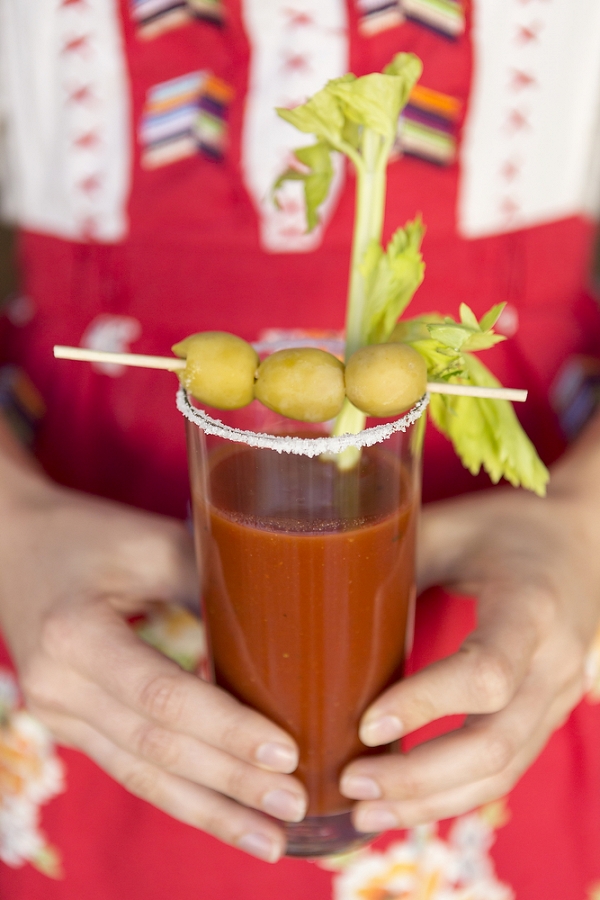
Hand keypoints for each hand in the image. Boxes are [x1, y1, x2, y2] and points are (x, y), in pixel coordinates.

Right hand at [0, 466, 305, 862]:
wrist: (14, 547)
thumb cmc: (87, 536)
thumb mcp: (147, 543)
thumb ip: (211, 582)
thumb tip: (289, 628)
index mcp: (75, 635)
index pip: (161, 695)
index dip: (225, 728)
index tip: (285, 751)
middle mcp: (59, 686)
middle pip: (155, 749)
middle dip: (230, 782)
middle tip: (295, 802)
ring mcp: (58, 714)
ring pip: (141, 776)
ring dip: (209, 811)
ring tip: (270, 839)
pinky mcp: (70, 726)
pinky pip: (131, 768)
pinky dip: (182, 794)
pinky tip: (226, 813)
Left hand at [339, 447, 599, 831]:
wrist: (582, 544)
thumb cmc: (508, 529)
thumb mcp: (451, 526)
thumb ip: (393, 559)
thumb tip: (312, 593)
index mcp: (531, 606)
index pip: (486, 674)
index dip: (424, 705)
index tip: (364, 724)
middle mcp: (555, 661)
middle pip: (495, 744)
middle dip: (418, 778)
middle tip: (349, 784)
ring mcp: (558, 696)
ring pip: (501, 772)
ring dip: (430, 802)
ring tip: (363, 813)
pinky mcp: (547, 715)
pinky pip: (505, 770)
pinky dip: (452, 795)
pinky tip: (403, 803)